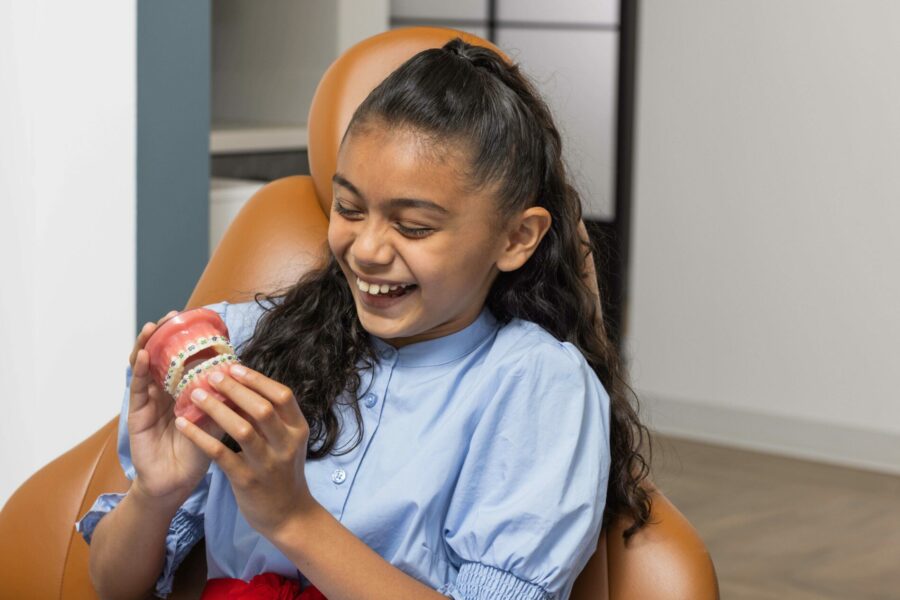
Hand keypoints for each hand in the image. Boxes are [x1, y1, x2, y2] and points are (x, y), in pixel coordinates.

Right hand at [127, 310, 224, 503]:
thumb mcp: (217, 423)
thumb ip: (224, 403)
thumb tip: (243, 378)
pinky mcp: (138, 413)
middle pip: (164, 357)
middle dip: (167, 335)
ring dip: (149, 345)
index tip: (198, 320)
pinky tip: (143, 355)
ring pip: (147, 367)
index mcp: (185, 392)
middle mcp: (166, 392)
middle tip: (174, 315)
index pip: (185, 360)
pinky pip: (138, 387)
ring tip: (154, 326)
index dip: (189, 341)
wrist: (176, 484)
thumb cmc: (197, 454)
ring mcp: (150, 401)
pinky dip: (139, 369)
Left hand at [174, 363, 316, 538]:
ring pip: (242, 429)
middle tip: (211, 375)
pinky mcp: (247, 480)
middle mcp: (286, 444)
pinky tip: (183, 424)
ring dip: (217, 408)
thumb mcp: (287, 442)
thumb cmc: (284, 472)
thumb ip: (272, 418)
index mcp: (298, 429)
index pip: (283, 396)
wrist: (289, 515)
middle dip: (235, 389)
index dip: (257, 380)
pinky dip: (200, 436)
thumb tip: (244, 386)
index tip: (234, 367)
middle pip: (262, 408)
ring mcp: (267, 463)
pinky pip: (220, 454)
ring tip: (195, 395)